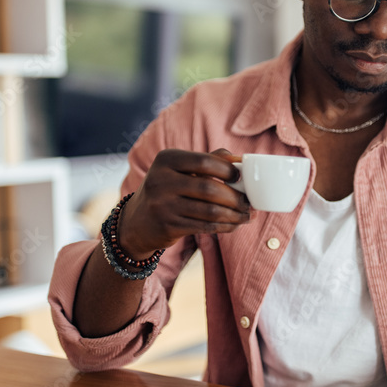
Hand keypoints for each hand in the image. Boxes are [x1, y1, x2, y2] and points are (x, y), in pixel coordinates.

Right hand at [118, 148, 250, 257]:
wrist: (137, 222)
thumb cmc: (168, 189)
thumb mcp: (179, 169)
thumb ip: (208, 160)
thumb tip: (240, 159)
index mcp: (165, 160)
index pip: (203, 161)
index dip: (227, 170)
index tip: (240, 177)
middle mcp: (160, 181)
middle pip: (209, 188)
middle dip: (235, 197)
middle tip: (249, 202)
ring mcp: (163, 205)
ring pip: (210, 211)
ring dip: (234, 215)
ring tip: (247, 215)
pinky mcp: (168, 226)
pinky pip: (205, 226)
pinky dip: (224, 226)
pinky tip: (234, 224)